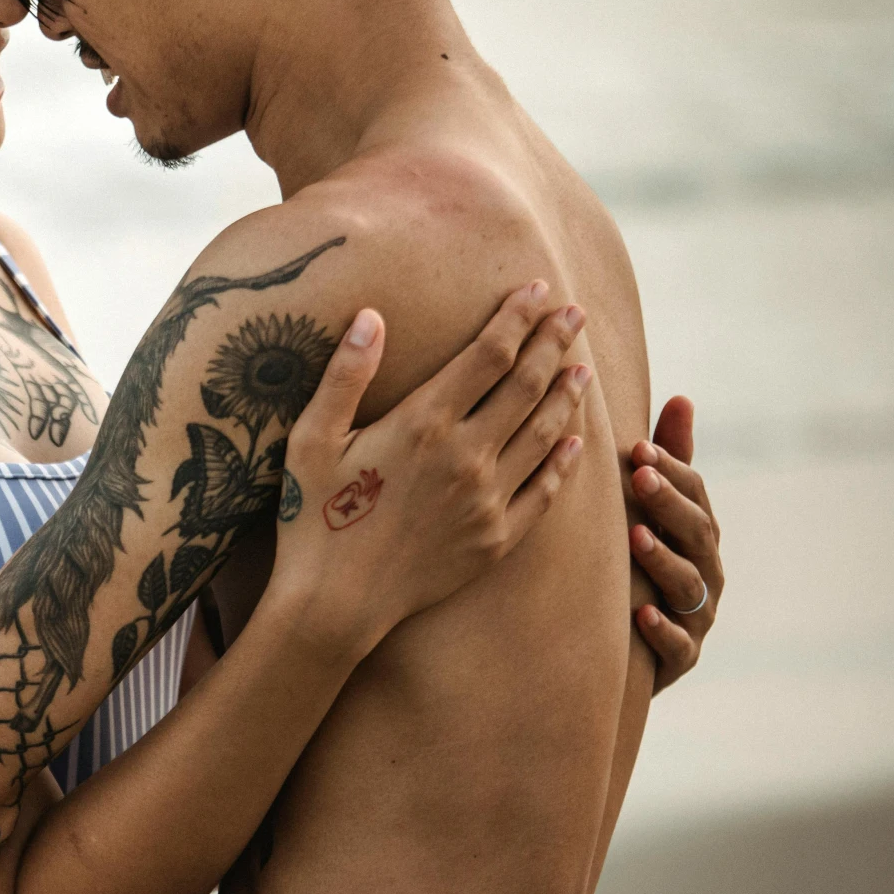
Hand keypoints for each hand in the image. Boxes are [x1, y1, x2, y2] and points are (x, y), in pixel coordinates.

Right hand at [269, 283, 588, 653]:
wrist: (334, 605)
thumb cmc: (311, 519)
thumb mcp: (310, 441)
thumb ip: (344, 376)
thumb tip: (372, 316)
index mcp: (422, 424)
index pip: (487, 355)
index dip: (516, 317)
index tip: (536, 288)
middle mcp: (466, 456)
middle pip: (526, 385)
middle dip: (553, 342)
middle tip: (574, 313)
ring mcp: (487, 500)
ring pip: (545, 433)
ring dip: (567, 394)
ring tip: (583, 366)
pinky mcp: (496, 539)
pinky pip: (544, 491)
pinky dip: (564, 460)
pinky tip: (576, 441)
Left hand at [629, 395, 721, 690]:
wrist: (614, 653)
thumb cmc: (635, 567)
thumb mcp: (652, 514)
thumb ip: (670, 462)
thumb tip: (682, 397)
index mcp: (699, 537)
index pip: (696, 497)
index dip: (674, 471)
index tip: (639, 448)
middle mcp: (705, 574)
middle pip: (698, 535)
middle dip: (671, 505)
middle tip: (640, 476)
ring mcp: (696, 619)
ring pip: (688, 587)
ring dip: (664, 560)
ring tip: (636, 537)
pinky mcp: (679, 661)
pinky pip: (678, 647)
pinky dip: (663, 631)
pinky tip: (640, 613)